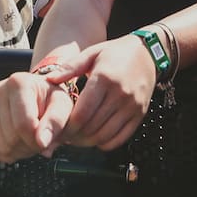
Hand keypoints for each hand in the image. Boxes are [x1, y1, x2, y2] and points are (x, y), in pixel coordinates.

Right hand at [0, 63, 76, 161]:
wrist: (40, 96)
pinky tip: (20, 142)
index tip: (47, 140)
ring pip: (2, 146)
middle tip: (41, 138)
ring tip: (31, 138)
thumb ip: (56, 122)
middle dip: (30, 145)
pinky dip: (10, 153)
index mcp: (18, 83)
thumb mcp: (63, 106)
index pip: (23, 124)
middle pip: (12, 137)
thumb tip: (42, 142)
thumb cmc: (51, 100)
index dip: (37, 140)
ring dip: (21, 151)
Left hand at [49, 34, 157, 150]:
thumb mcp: (92, 53)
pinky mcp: (140, 114)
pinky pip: (121, 138)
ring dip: (88, 142)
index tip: (59, 128)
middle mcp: (120, 94)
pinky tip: (96, 138)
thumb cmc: (116, 52)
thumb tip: (49, 79)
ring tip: (78, 138)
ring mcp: (132, 106)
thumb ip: (70, 67)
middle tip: (65, 137)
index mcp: (104, 78)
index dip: (68, 126)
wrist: (147, 52)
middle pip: (92, 127)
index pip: (82, 113)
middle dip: (75, 136)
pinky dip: (106, 143)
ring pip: (105, 135)